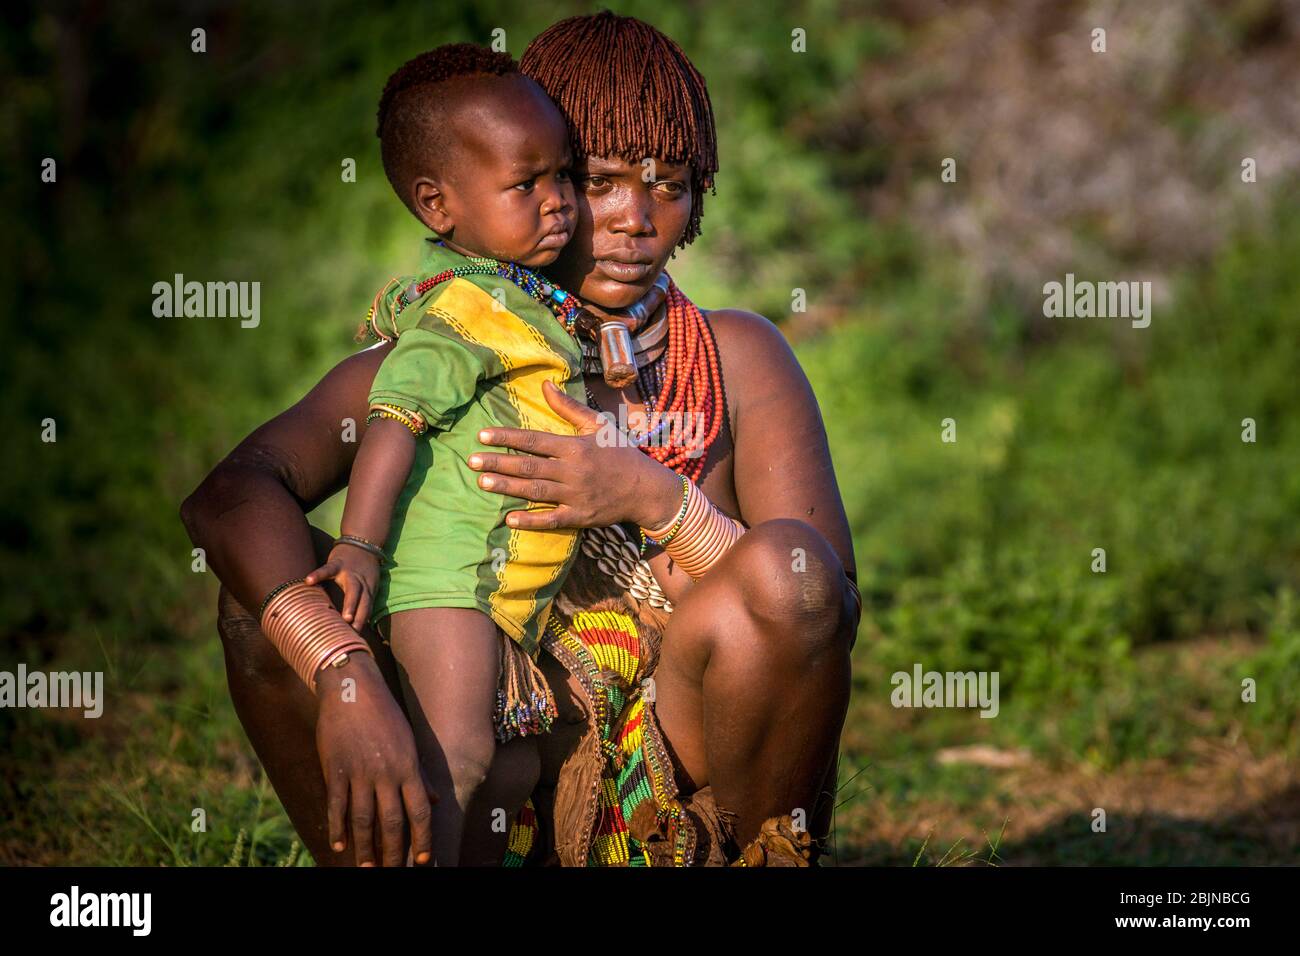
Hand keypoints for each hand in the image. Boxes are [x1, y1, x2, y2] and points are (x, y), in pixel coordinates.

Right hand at [305, 543, 378, 629]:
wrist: (363, 540)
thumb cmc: (364, 568)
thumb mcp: (369, 583)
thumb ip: (363, 601)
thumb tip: (357, 625)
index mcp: (369, 589)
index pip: (367, 608)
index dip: (364, 622)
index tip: (358, 638)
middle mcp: (362, 582)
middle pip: (364, 600)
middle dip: (361, 615)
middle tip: (356, 630)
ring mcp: (350, 572)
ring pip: (352, 588)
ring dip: (350, 603)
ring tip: (344, 617)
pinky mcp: (337, 562)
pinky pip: (328, 569)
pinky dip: (319, 574)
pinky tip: (308, 581)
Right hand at [315, 655, 438, 866]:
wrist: (352, 689)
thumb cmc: (384, 714)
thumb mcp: (409, 741)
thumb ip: (420, 774)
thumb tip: (434, 800)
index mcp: (408, 766)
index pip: (420, 811)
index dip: (423, 839)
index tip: (423, 861)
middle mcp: (386, 773)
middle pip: (393, 822)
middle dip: (394, 852)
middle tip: (392, 873)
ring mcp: (360, 772)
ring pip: (364, 820)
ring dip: (365, 848)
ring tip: (366, 867)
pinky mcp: (336, 769)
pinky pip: (337, 805)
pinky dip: (337, 827)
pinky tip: (338, 845)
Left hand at [467, 379, 683, 531]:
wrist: (646, 489)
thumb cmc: (620, 452)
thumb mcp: (598, 425)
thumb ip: (569, 406)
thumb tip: (545, 384)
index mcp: (575, 447)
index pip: (534, 440)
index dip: (506, 437)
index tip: (482, 436)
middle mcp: (572, 471)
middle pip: (528, 466)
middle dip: (498, 462)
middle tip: (471, 460)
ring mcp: (575, 496)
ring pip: (535, 491)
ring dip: (507, 486)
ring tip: (481, 482)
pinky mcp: (580, 517)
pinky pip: (551, 519)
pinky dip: (530, 520)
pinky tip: (509, 518)